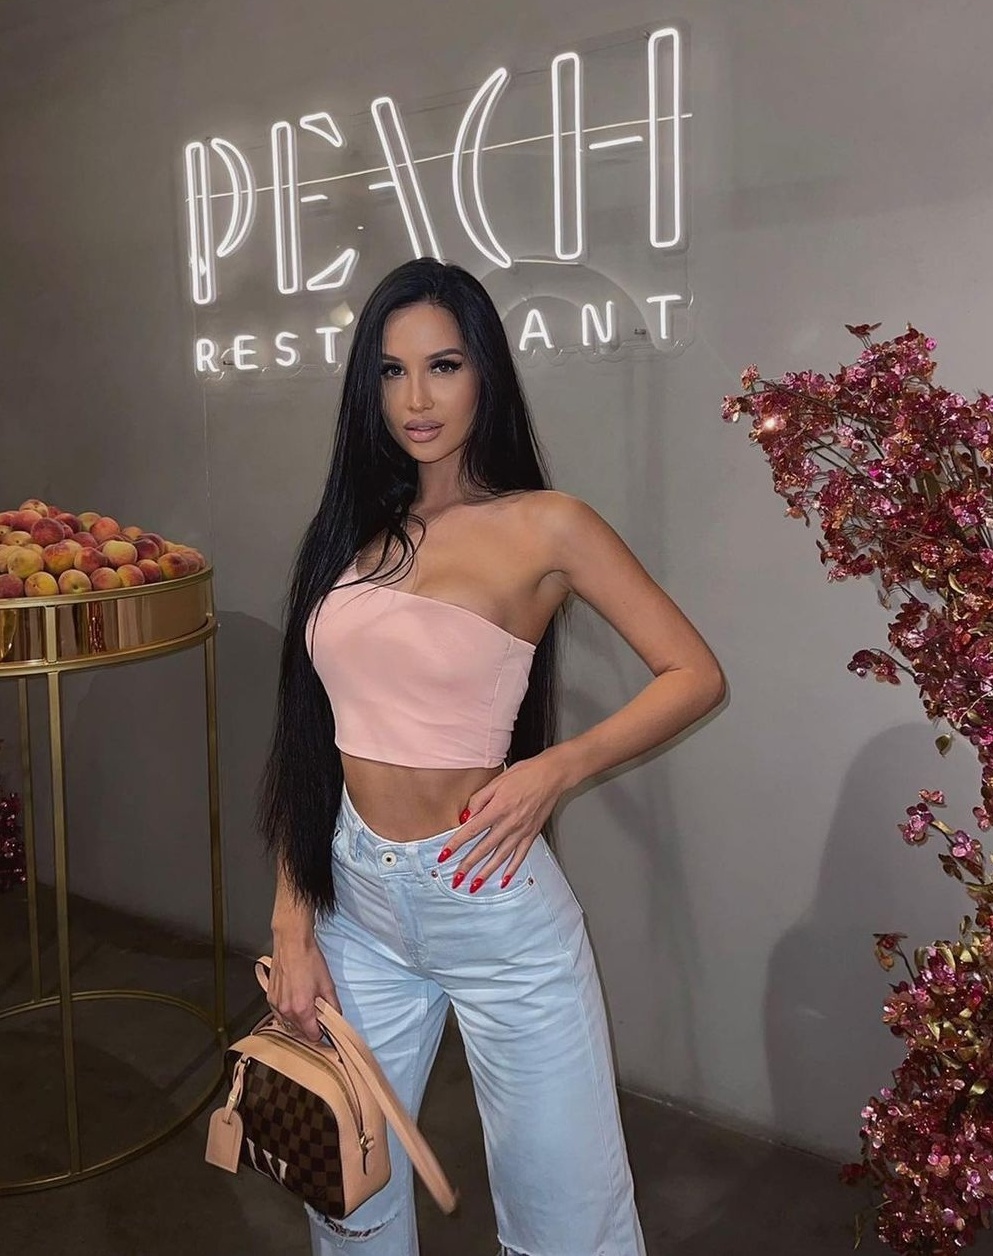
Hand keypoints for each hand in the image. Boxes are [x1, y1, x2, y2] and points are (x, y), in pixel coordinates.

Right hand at [268, 935, 339, 1041]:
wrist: (292, 944)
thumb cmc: (309, 960)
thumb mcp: (328, 984)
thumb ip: (333, 1006)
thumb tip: (336, 1018)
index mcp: (302, 1009)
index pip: (312, 1035)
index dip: (321, 1034)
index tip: (325, 1030)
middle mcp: (286, 1010)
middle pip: (299, 1031)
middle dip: (309, 1028)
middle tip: (318, 1017)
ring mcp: (276, 1005)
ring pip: (288, 1024)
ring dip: (298, 1022)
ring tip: (307, 1009)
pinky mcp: (270, 998)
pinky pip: (279, 1015)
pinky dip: (288, 1014)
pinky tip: (295, 1003)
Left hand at [438, 751, 569, 892]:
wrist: (551, 775)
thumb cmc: (525, 774)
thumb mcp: (497, 781)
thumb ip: (478, 800)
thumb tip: (466, 817)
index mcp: (498, 808)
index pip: (471, 831)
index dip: (455, 844)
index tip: (444, 855)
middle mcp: (509, 823)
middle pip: (484, 848)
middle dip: (467, 865)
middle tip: (456, 878)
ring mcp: (521, 831)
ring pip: (500, 857)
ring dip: (486, 872)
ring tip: (474, 885)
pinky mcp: (532, 834)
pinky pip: (520, 856)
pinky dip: (512, 870)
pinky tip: (503, 880)